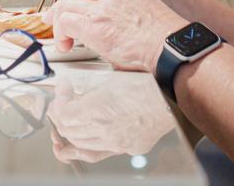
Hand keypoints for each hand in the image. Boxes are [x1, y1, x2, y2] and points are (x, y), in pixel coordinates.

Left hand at [42, 0, 185, 71]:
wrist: (169, 45)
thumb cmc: (165, 40)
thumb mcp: (148, 14)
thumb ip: (130, 15)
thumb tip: (118, 32)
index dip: (79, 0)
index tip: (75, 11)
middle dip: (63, 7)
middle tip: (55, 21)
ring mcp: (103, 7)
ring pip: (68, 4)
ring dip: (60, 22)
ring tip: (62, 39)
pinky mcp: (94, 23)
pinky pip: (67, 21)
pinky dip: (61, 32)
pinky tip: (65, 43)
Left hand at [47, 76, 177, 163]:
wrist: (174, 99)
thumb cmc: (150, 85)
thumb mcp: (113, 80)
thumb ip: (91, 90)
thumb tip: (76, 92)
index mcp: (98, 111)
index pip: (64, 114)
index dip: (59, 101)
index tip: (63, 90)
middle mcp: (105, 131)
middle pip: (69, 131)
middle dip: (60, 115)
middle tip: (62, 102)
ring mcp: (116, 143)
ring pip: (80, 145)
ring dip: (69, 133)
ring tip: (64, 123)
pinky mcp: (127, 148)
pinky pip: (97, 153)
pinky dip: (83, 149)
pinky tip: (75, 147)